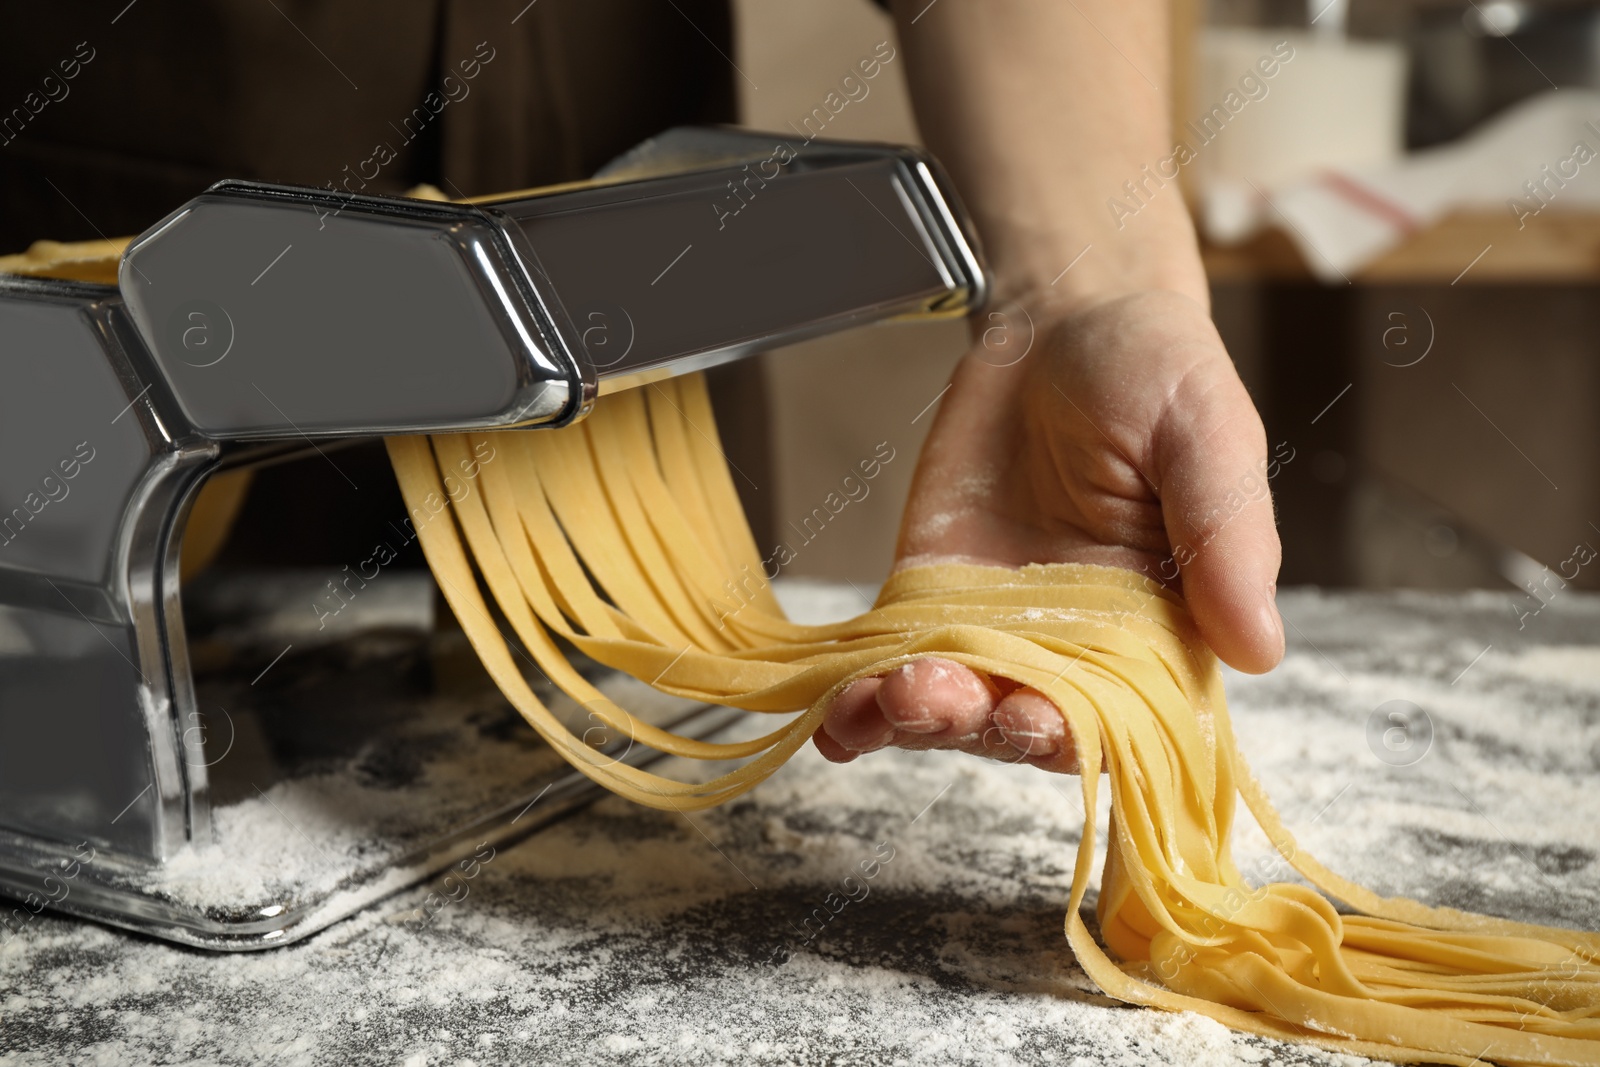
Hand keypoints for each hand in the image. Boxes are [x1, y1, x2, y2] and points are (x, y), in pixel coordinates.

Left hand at [815, 288, 1284, 773]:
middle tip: (941, 697)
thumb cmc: (1156, 373)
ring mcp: (996, 629)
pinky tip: (836, 717)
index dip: (1078, 735)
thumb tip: (1261, 650)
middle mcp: (1078, 648)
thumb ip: (1224, 537)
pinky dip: (860, 702)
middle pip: (1026, 725)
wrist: (1059, 324)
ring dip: (913, 717)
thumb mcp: (1208, 435)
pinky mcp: (929, 602)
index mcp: (1163, 630)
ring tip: (884, 695)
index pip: (1128, 718)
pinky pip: (895, 665)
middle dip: (981, 725)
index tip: (1032, 718)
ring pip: (956, 707)